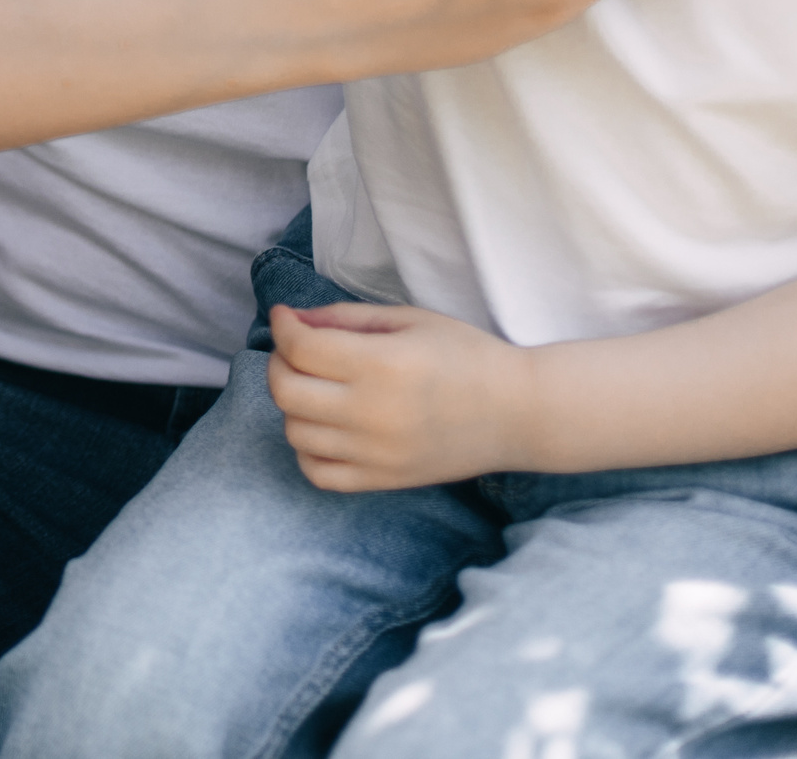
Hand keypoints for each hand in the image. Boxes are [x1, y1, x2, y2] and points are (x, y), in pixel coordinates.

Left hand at [266, 301, 535, 490]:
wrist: (517, 412)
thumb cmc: (466, 355)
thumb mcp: (408, 320)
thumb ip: (345, 318)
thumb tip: (293, 321)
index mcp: (381, 365)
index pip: (300, 348)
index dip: (283, 326)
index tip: (285, 317)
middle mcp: (373, 413)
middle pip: (286, 391)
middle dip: (279, 363)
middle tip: (295, 351)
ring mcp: (376, 453)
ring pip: (295, 432)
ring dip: (293, 405)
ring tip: (316, 387)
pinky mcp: (383, 480)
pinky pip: (317, 472)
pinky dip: (308, 449)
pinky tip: (325, 427)